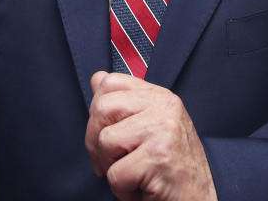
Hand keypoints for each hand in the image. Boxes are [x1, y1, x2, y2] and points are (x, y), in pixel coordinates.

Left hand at [85, 71, 217, 200]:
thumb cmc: (172, 169)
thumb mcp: (150, 127)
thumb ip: (124, 102)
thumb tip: (97, 78)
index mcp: (161, 97)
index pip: (111, 83)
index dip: (98, 111)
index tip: (108, 134)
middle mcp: (165, 108)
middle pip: (102, 109)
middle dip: (96, 141)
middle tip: (111, 161)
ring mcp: (163, 130)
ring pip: (105, 140)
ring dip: (110, 167)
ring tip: (132, 174)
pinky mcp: (158, 158)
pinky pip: (116, 173)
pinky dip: (122, 189)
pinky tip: (141, 188)